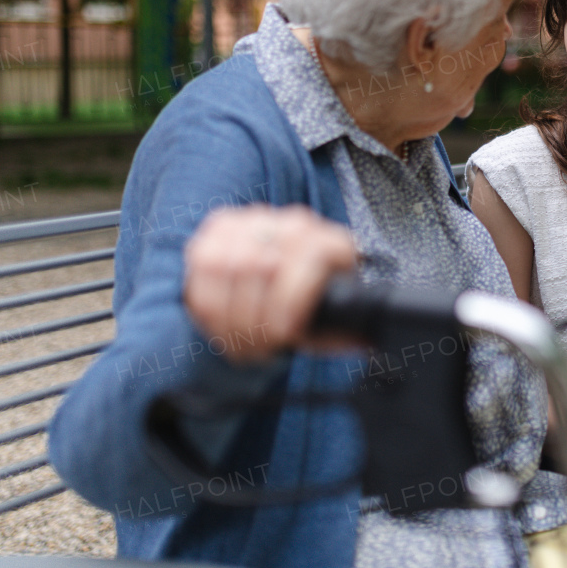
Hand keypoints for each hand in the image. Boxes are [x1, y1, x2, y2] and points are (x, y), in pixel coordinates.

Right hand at [184, 205, 357, 361]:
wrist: (287, 289)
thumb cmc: (312, 313)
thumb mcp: (335, 325)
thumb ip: (346, 332)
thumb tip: (364, 340)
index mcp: (333, 243)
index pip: (309, 255)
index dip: (291, 299)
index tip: (285, 333)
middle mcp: (295, 223)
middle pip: (261, 264)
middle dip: (254, 318)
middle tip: (258, 347)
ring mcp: (257, 220)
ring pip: (226, 264)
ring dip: (229, 314)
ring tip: (241, 342)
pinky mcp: (221, 227)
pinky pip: (202, 264)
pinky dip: (208, 303)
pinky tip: (221, 327)